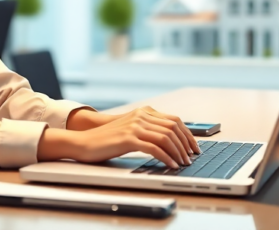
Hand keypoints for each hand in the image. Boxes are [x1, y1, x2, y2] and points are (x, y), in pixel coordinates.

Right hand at [40, 106, 199, 169]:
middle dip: (186, 144)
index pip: (174, 120)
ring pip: (166, 138)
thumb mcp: (131, 130)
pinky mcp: (128, 138)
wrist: (84, 142)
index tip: (194, 147)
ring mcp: (134, 126)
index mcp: (144, 112)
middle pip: (173, 128)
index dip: (187, 134)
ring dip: (178, 152)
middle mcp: (141, 116)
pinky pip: (154, 148)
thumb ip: (148, 129)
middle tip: (191, 158)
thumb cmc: (107, 139)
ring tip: (183, 163)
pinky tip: (171, 165)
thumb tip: (171, 141)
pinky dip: (166, 158)